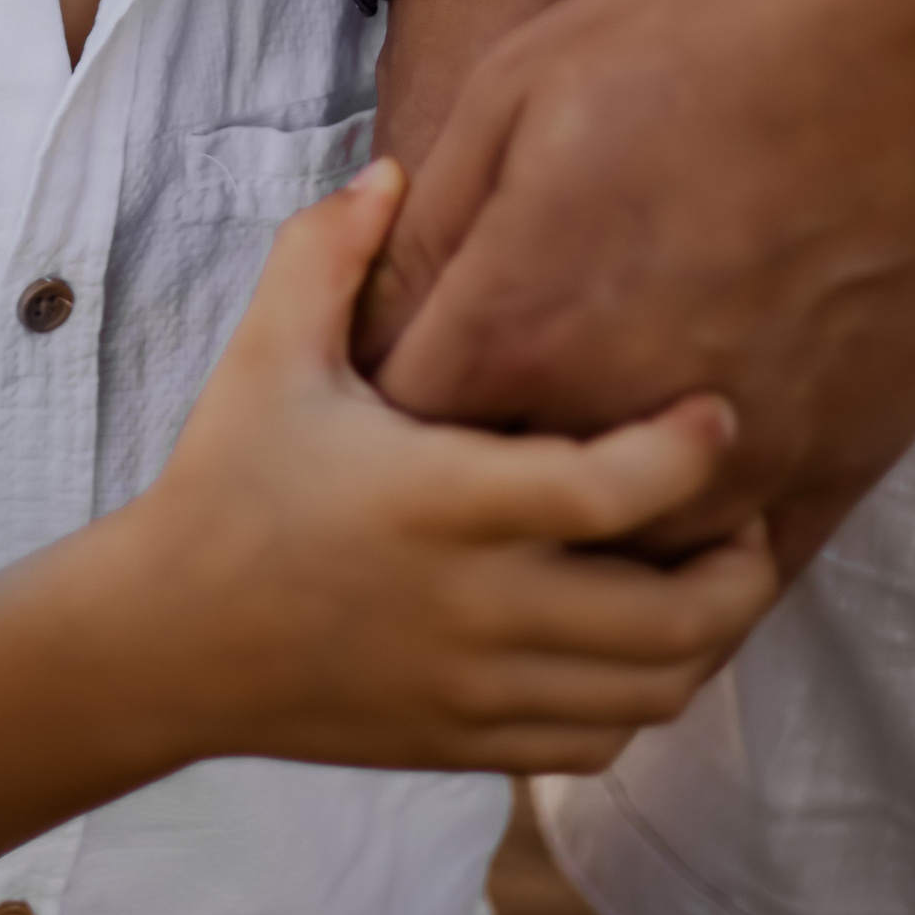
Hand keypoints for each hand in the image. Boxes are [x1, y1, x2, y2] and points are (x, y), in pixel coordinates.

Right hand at [130, 158, 776, 776]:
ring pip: (652, 691)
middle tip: (749, 506)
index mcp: (439, 502)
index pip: (606, 491)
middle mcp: (473, 607)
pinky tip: (639, 640)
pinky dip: (646, 697)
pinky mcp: (467, 745)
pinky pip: (600, 741)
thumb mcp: (268, 351)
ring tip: (712, 569)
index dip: (687, 456)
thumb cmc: (227, 480)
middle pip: (671, 618)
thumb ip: (327, 252)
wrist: (165, 641)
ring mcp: (476, 688)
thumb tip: (390, 170)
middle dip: (742, 566)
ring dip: (708, 637)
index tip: (723, 412)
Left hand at [366, 0, 914, 574]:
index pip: (397, 424)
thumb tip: (381, 301)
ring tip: (581, 460)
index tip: (402, 363)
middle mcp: (616, 420)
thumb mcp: (524, 81)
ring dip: (589, 528)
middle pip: (499, 511)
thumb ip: (438, 219)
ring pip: (622, 562)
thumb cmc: (725, 26)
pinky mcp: (840, 467)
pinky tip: (694, 496)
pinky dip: (705, 543)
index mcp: (520, 325)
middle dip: (473, 474)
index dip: (382, 396)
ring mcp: (738, 462)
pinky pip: (745, 567)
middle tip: (477, 418)